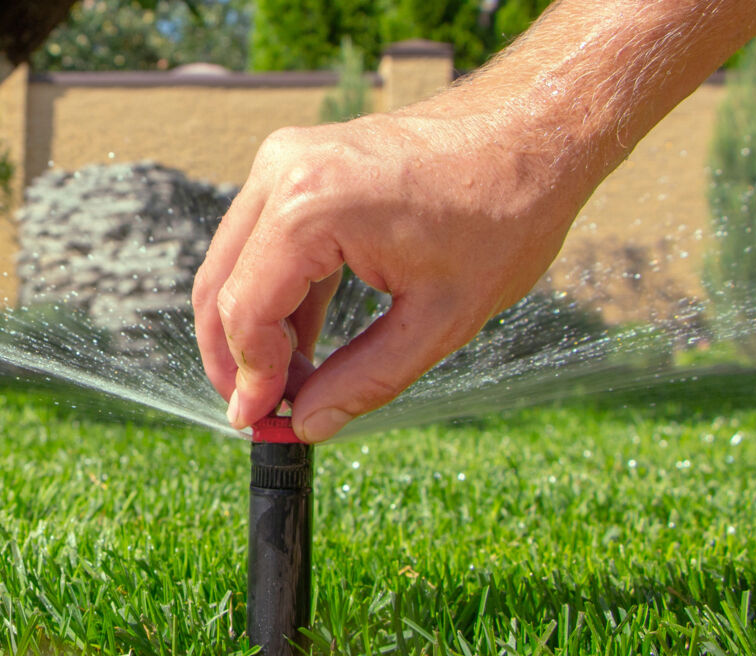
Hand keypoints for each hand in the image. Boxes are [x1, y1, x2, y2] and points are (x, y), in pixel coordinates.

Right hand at [193, 107, 589, 442]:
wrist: (534, 132)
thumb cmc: (503, 216)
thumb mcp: (440, 320)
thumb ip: (365, 380)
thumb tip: (307, 424)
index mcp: (311, 207)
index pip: (245, 311)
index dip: (249, 378)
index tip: (264, 422)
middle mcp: (284, 171)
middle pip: (221, 285)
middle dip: (234, 358)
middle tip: (260, 412)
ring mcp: (287, 158)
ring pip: (234, 263)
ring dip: (251, 328)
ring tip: (288, 385)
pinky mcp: (300, 160)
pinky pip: (263, 239)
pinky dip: (273, 293)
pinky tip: (300, 342)